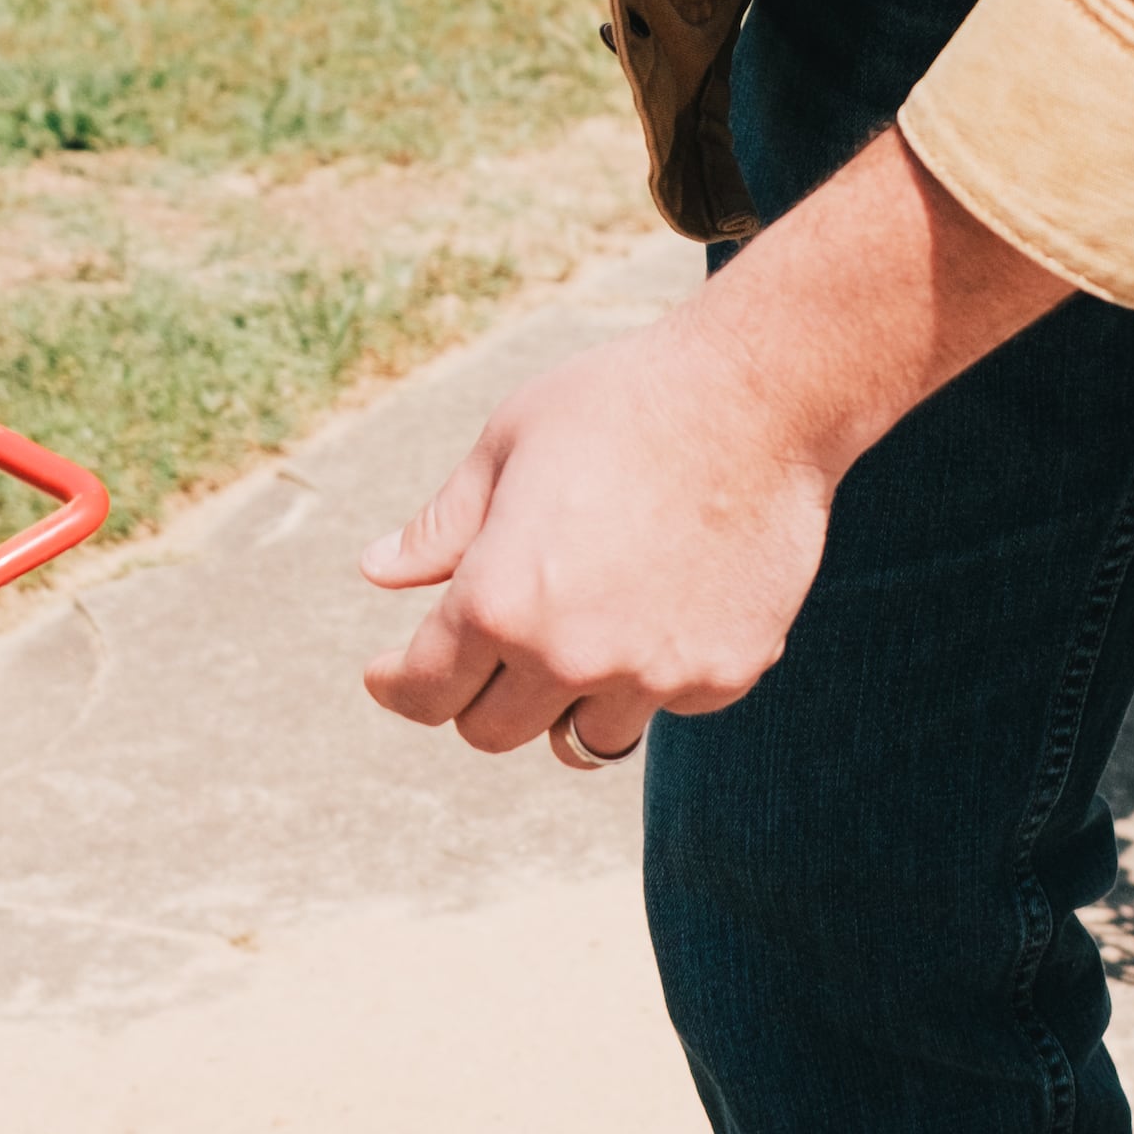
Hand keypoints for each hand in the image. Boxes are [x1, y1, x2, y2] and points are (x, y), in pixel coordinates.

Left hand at [362, 123, 1071, 757]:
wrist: (757, 397)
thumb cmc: (618, 403)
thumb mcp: (506, 446)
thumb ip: (440, 528)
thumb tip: (377, 572)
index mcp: (498, 602)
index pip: (424, 692)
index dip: (397, 686)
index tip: (391, 674)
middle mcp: (570, 657)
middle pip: (493, 732)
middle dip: (477, 695)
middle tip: (488, 646)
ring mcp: (653, 675)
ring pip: (583, 736)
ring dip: (566, 697)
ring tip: (580, 632)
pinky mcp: (722, 675)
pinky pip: (663, 705)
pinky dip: (648, 676)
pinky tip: (660, 605)